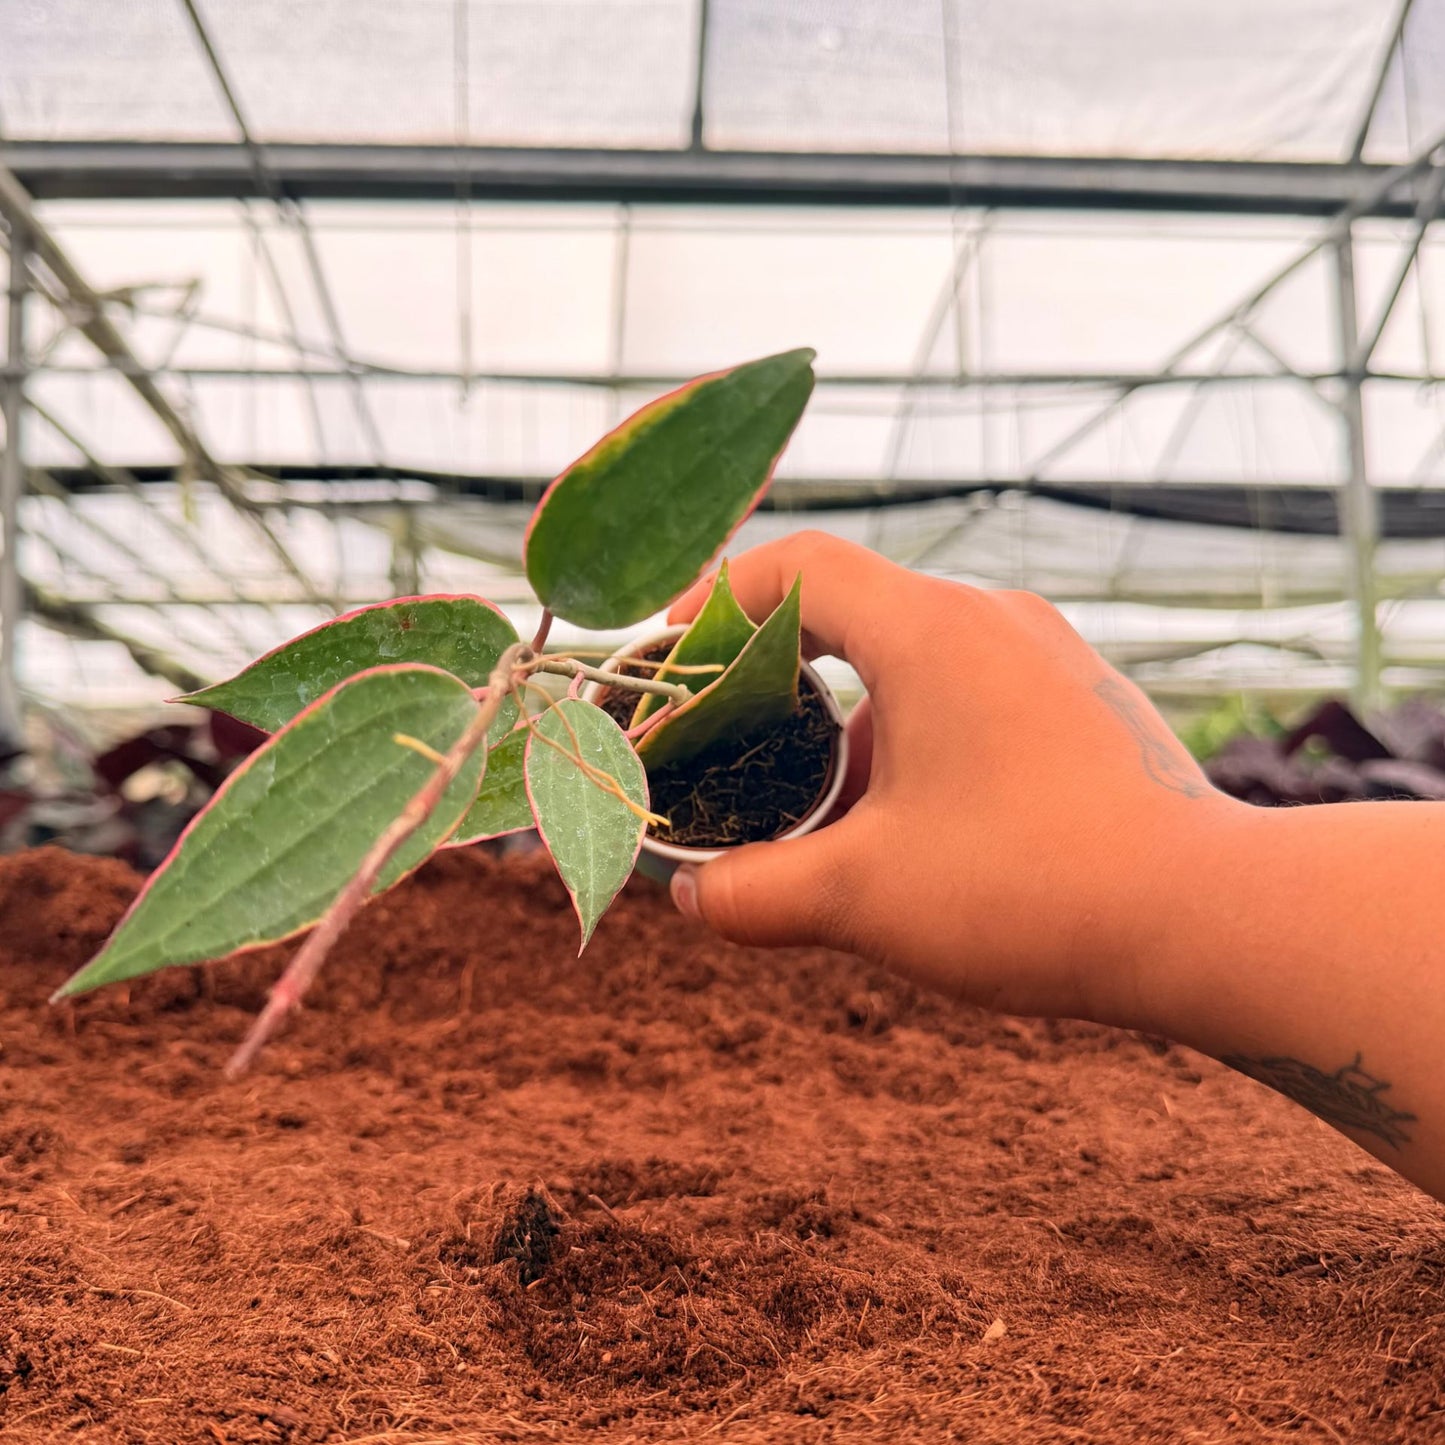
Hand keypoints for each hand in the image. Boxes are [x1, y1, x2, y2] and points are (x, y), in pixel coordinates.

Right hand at [667, 532, 1243, 1028]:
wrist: (1214, 919)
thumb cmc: (1034, 890)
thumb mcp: (864, 898)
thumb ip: (754, 894)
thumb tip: (690, 900)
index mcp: (931, 631)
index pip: (799, 566)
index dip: (719, 598)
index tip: (672, 653)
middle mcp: (994, 620)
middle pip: (852, 609)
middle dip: (775, 672)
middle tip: (728, 737)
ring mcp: (1048, 658)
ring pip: (913, 659)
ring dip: (847, 718)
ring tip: (813, 803)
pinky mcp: (1082, 703)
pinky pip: (970, 691)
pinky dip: (912, 734)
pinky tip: (905, 819)